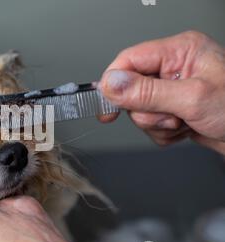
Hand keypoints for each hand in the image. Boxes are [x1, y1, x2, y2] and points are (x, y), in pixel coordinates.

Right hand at [99, 31, 224, 153]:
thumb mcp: (192, 99)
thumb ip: (148, 91)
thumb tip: (112, 84)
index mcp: (180, 51)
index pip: (130, 59)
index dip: (114, 82)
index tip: (107, 104)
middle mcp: (175, 67)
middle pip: (131, 89)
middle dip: (147, 110)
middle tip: (168, 116)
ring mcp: (173, 89)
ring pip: (139, 110)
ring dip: (157, 124)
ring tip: (182, 123)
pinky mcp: (173, 108)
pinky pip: (151, 124)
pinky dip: (164, 133)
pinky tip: (184, 130)